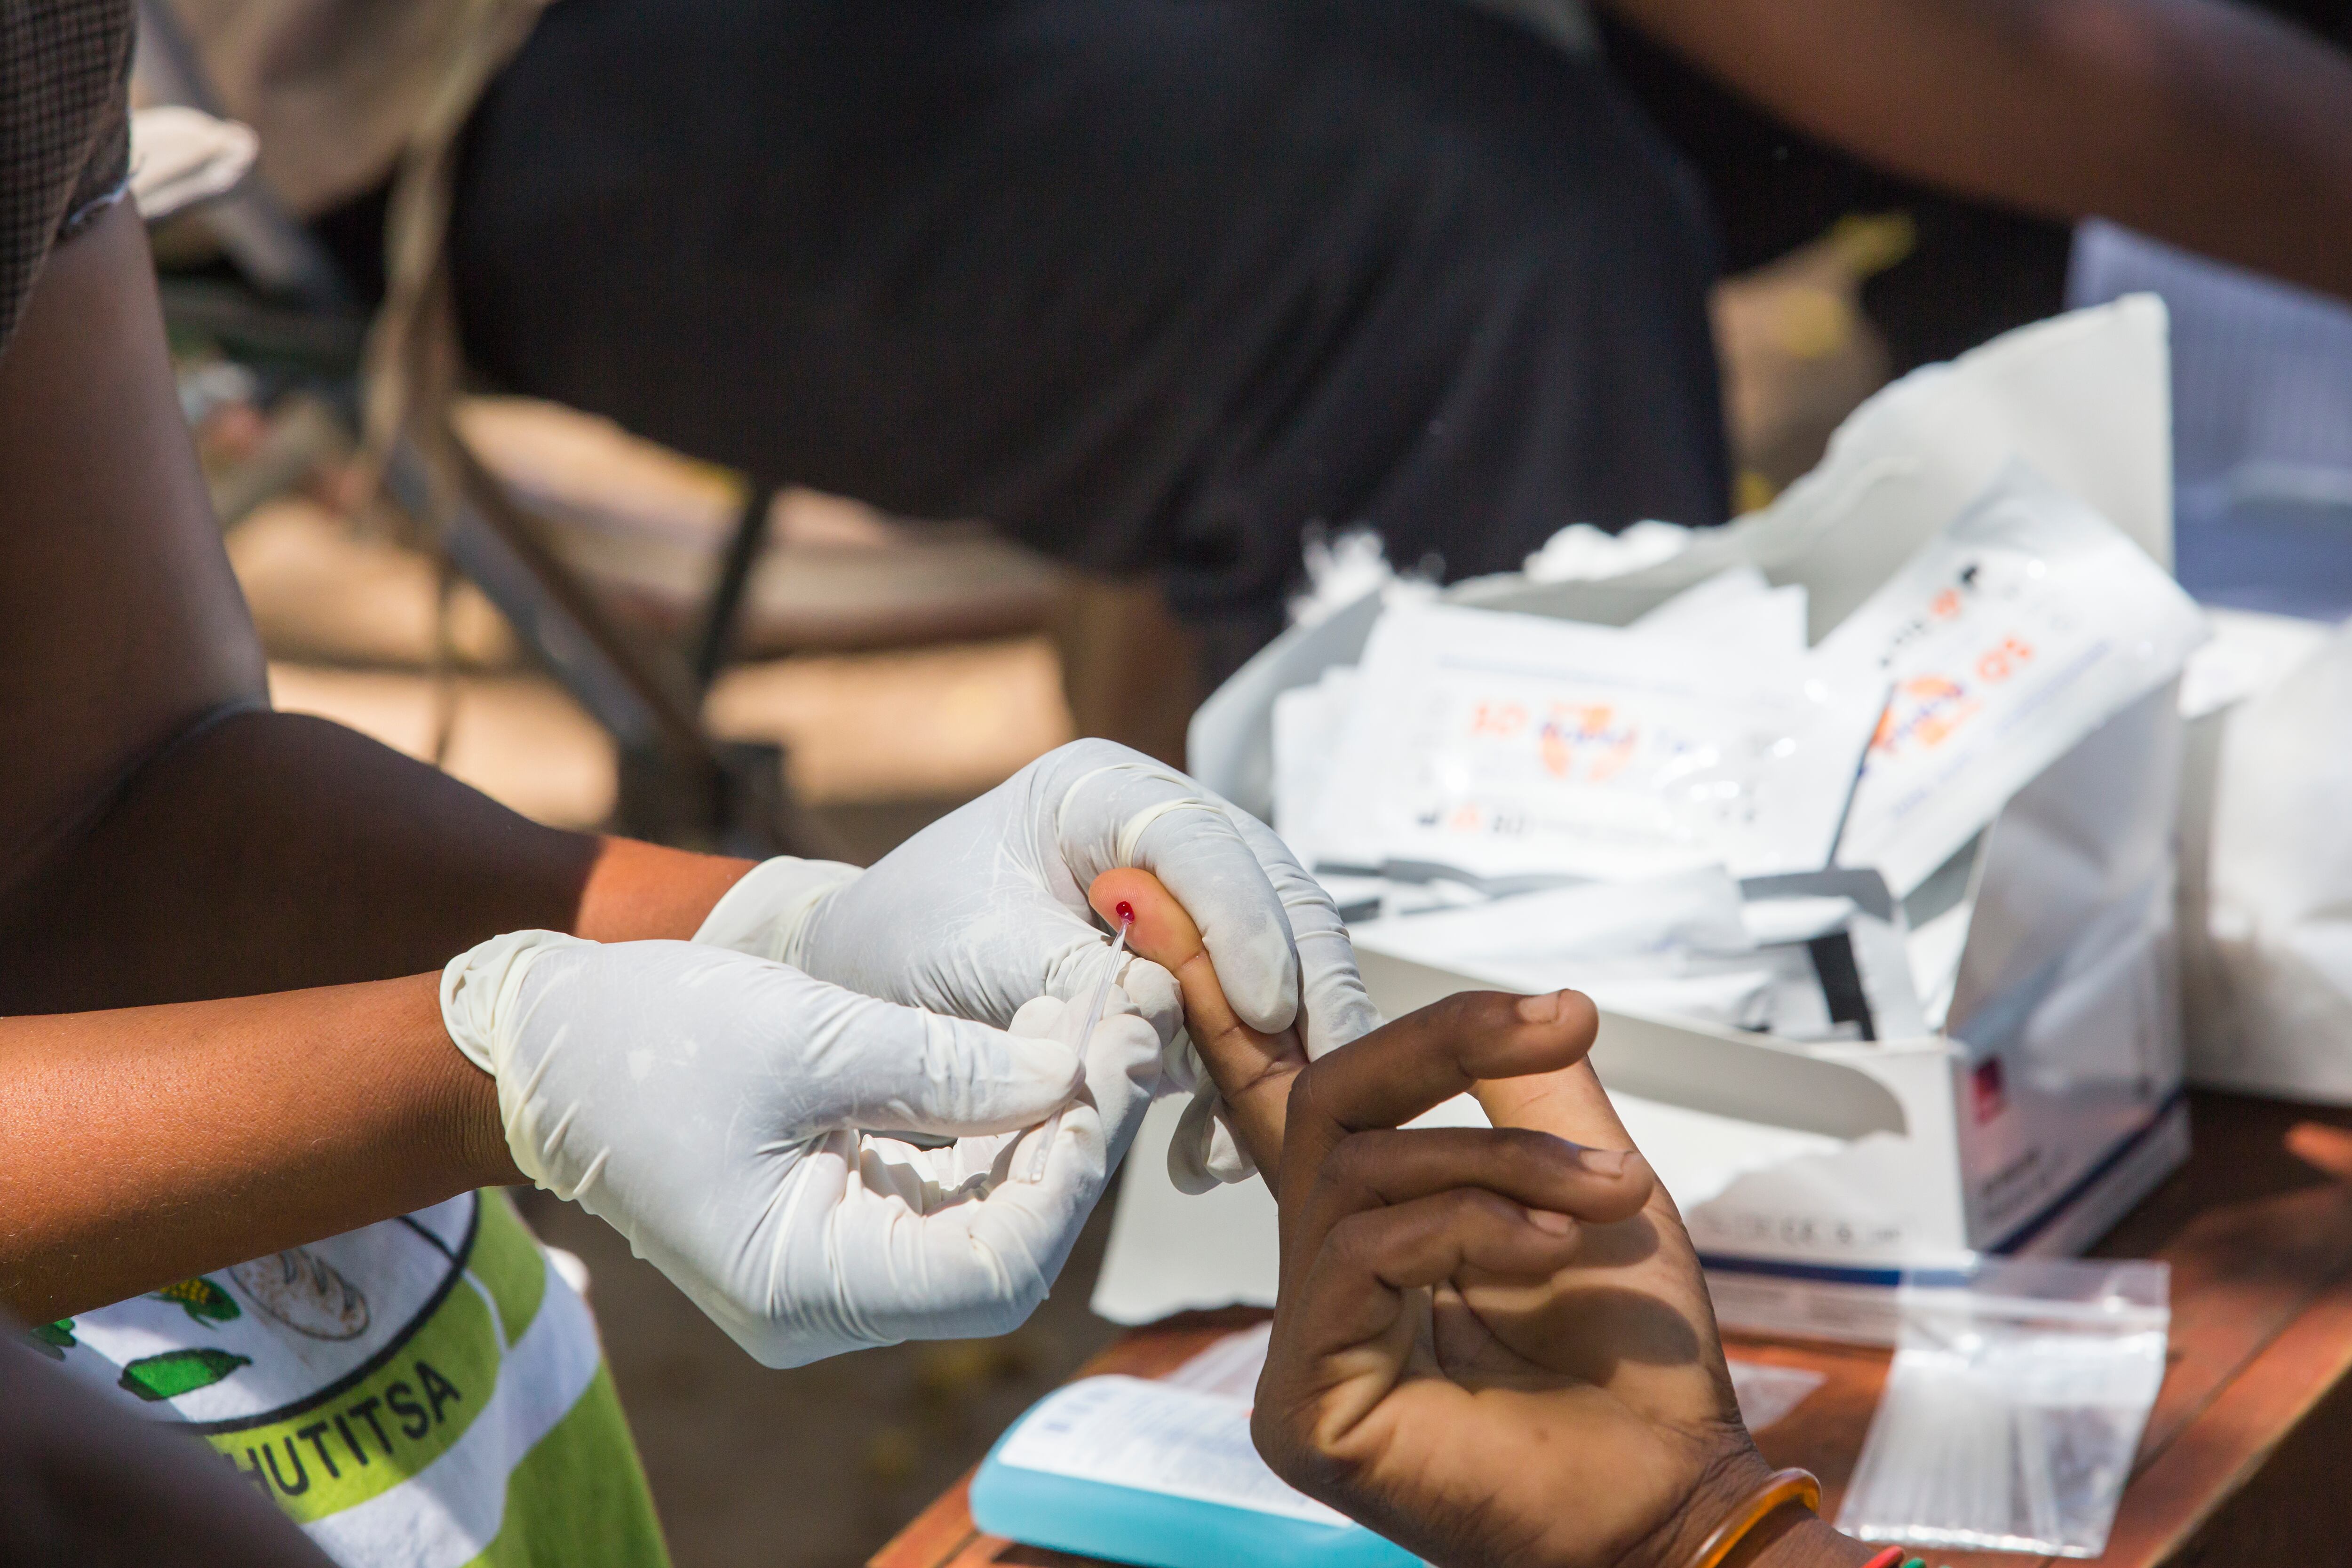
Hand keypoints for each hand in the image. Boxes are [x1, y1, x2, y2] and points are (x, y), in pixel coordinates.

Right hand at [439, 932, 1161, 1367]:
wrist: (545, 1045)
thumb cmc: (646, 1038)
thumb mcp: (805, 1035)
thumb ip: (945, 1067)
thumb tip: (1074, 1073)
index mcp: (804, 1288)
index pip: (994, 1267)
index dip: (1072, 1168)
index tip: (1112, 1062)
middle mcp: (827, 1305)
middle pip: (1004, 1250)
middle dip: (1073, 1140)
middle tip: (1124, 1027)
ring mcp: (835, 1270)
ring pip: (988, 1221)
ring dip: (1047, 1129)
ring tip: (1094, 1026)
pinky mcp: (841, 1221)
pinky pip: (949, 1193)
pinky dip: (999, 1129)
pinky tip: (1038, 1053)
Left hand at [692, 739, 1379, 1188]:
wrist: (863, 977)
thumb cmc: (899, 942)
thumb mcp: (968, 953)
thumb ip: (1064, 973)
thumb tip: (1163, 1017)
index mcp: (1097, 789)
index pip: (1199, 841)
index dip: (1242, 922)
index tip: (1262, 1005)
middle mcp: (1156, 830)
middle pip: (1272, 892)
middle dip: (1307, 987)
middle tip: (1328, 1072)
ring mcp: (1185, 898)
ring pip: (1281, 956)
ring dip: (1287, 1046)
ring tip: (1281, 1128)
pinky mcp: (1189, 968)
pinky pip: (1247, 1018)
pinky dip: (1244, 1083)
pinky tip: (1217, 1154)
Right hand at [1108, 871, 1867, 1567]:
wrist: (1678, 1498)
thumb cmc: (1637, 1370)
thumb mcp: (1592, 1186)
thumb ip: (1532, 1094)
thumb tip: (1510, 1006)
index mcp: (1378, 1224)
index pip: (1286, 1097)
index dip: (1224, 1006)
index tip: (1165, 902)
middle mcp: (1324, 1273)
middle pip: (1322, 1103)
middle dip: (1443, 1046)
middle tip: (1557, 1024)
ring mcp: (1306, 1339)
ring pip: (1356, 1171)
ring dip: (1498, 1162)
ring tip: (1602, 1200)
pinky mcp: (1304, 1401)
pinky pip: (1364, 1252)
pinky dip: (1471, 1228)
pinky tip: (1551, 1253)